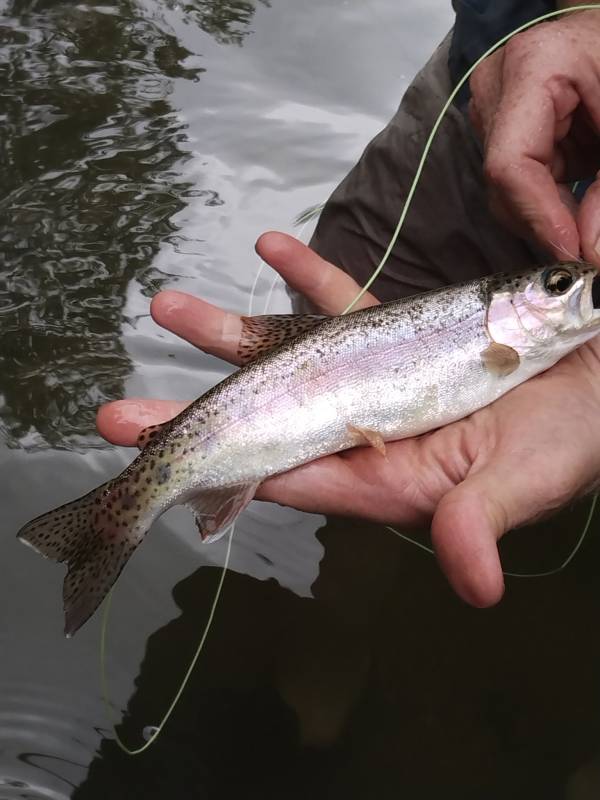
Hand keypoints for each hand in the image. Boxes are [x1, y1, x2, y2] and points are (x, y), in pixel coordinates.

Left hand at [98, 232, 599, 606]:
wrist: (595, 374)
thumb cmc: (568, 440)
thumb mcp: (527, 482)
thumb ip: (483, 523)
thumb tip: (475, 587)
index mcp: (385, 475)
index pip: (287, 475)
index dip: (219, 473)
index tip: (151, 462)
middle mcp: (364, 428)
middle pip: (262, 421)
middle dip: (188, 417)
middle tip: (115, 415)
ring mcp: (373, 378)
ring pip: (286, 354)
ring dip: (228, 333)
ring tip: (165, 306)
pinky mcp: (397, 335)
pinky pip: (341, 301)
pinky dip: (307, 274)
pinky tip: (271, 247)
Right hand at [469, 8, 599, 263]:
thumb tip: (591, 250)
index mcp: (531, 68)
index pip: (510, 163)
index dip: (538, 215)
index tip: (571, 252)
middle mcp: (496, 89)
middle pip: (504, 183)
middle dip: (546, 221)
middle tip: (587, 245)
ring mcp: (492, 108)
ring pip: (506, 189)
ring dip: (549, 210)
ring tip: (588, 211)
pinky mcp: (500, 126)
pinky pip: (517, 181)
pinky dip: (550, 197)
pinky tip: (577, 191)